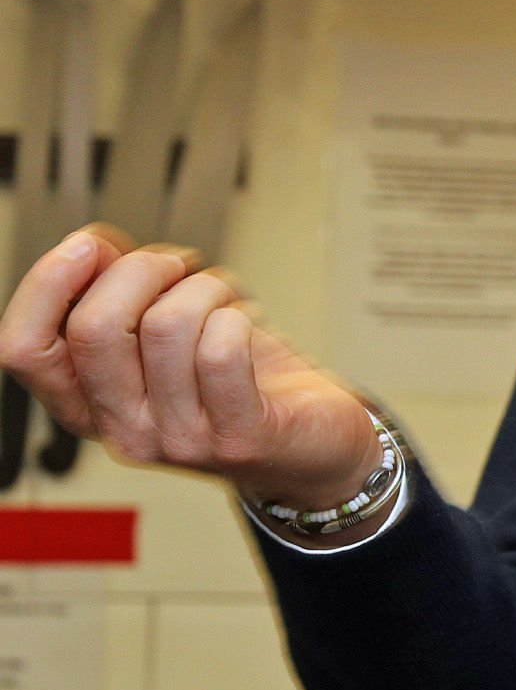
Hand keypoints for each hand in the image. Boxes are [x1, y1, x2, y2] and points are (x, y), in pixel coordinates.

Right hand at [0, 227, 380, 506]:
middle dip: (141, 269)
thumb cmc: (237, 380)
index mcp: (87, 403)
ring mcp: (177, 441)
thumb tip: (91, 247)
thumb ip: (118, 290)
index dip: (45, 285)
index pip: (24, 348)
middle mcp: (122, 429)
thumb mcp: (162, 333)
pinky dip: (239, 316)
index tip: (87, 246)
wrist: (312, 443)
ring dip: (205, 289)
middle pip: (94, 327)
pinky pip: (222, 350)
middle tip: (178, 266)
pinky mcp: (237, 439)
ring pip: (167, 324)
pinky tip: (246, 327)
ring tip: (224, 300)